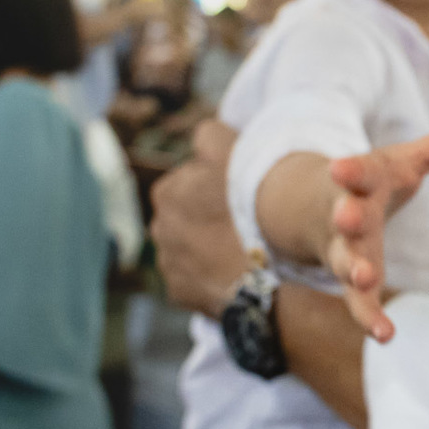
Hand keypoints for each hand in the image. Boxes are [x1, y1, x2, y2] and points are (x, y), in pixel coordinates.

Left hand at [150, 119, 251, 318]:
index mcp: (167, 192)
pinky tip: (235, 269)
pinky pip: (196, 277)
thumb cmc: (250, 206)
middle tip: (241, 220)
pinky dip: (211, 273)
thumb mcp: (231, 151)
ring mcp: (168, 265)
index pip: (189, 181)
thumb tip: (201, 137)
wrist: (269, 270)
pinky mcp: (180, 294)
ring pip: (190, 247)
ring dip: (208, 245)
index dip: (215, 185)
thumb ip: (209, 135)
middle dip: (206, 216)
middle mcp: (159, 228)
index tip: (238, 193)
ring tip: (240, 247)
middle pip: (187, 215)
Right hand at [324, 113, 428, 341]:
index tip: (339, 166)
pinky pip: (358, 302)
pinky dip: (369, 318)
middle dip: (346, 219)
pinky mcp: (351, 281)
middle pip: (345, 218)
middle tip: (345, 219)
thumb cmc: (372, 184)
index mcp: (361, 181)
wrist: (318, 210)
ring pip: (344, 262)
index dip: (349, 170)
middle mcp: (348, 215)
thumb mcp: (404, 162)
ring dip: (353, 270)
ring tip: (363, 278)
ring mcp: (345, 250)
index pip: (355, 172)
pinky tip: (386, 335)